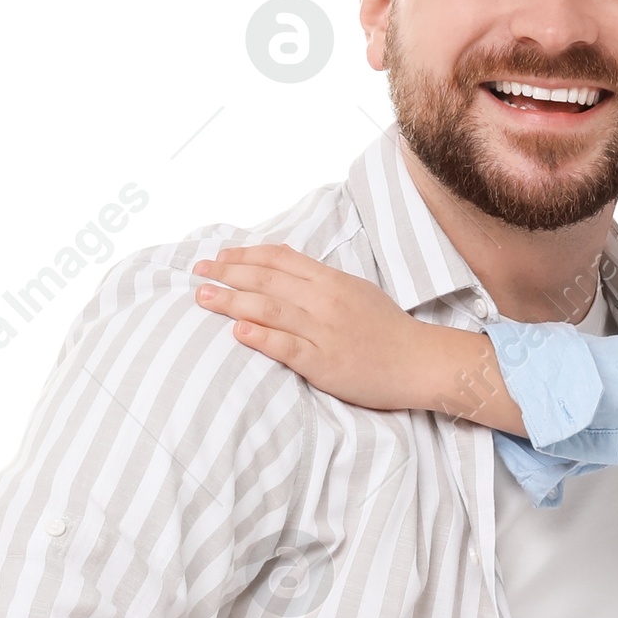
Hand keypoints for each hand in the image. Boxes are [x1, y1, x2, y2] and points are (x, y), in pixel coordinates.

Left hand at [193, 245, 514, 424]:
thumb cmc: (388, 330)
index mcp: (331, 280)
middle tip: (198, 273)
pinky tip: (237, 330)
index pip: (279, 259)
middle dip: (227, 273)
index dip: (244, 255)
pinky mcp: (325, 363)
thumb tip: (286, 274)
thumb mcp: (356, 292)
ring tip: (203, 297)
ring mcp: (324, 331)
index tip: (219, 256)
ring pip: (270, 309)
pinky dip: (260, 336)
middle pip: (266, 279)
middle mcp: (324, 300)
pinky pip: (287, 346)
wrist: (420, 362)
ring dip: (232, 300)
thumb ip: (320, 283)